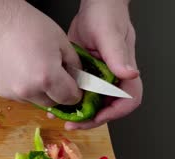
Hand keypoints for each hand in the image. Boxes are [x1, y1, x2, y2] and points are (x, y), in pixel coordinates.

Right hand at [0, 1, 82, 106]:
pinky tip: (19, 70)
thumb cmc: (28, 27)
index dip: (75, 92)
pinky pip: (18, 95)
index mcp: (47, 77)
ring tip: (33, 69)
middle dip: (56, 93)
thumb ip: (73, 65)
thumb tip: (77, 78)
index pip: (69, 98)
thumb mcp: (61, 42)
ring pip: (34, 100)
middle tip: (53, 75)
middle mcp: (28, 90)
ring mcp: (12, 93)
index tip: (73, 85)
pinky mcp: (1, 91)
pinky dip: (23, 87)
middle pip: (51, 103)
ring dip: (38, 91)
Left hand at [64, 0, 141, 129]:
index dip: (113, 113)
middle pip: (107, 108)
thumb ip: (118, 55)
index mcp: (125, 72)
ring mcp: (98, 79)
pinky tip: (53, 105)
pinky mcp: (84, 76)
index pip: (128, 101)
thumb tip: (130, 73)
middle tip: (72, 123)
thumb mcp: (110, 35)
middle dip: (90, 119)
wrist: (93, 7)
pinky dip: (67, 101)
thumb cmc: (107, 16)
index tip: (95, 117)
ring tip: (59, 116)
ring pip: (90, 104)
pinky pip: (78, 94)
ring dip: (76, 113)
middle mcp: (113, 79)